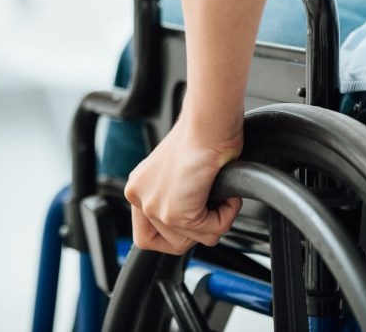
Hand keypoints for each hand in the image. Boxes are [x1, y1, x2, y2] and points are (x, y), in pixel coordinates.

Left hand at [124, 120, 243, 254]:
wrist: (209, 122)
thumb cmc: (203, 133)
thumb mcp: (179, 170)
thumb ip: (175, 195)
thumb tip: (193, 219)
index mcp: (139, 187)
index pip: (146, 236)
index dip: (174, 237)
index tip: (193, 228)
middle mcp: (139, 198)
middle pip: (171, 243)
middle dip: (200, 231)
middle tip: (213, 208)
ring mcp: (155, 207)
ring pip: (194, 240)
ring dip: (216, 222)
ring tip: (222, 196)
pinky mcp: (176, 213)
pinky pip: (211, 232)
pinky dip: (226, 215)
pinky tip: (226, 195)